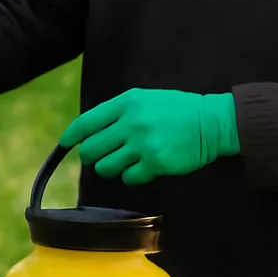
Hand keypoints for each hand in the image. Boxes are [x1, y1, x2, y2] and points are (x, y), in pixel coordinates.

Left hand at [58, 88, 238, 184]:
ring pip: (106, 167)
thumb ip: (118, 112)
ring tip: (124, 162)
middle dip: (91, 156)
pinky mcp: (155, 163)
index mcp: (126, 103)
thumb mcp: (144, 99)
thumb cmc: (176, 110)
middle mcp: (131, 122)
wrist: (212, 122)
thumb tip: (89, 131)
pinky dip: (131, 176)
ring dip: (111, 168)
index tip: (65, 143)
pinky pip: (128, 178)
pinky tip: (142, 168)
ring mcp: (142, 144)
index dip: (72, 136)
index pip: (86, 122)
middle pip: (91, 149)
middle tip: (99, 157)